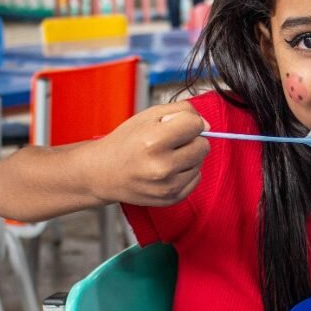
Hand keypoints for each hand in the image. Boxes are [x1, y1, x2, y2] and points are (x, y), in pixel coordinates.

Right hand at [82, 101, 210, 206]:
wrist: (104, 172)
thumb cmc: (126, 142)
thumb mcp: (148, 116)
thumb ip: (182, 111)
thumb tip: (207, 125)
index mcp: (154, 142)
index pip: (196, 125)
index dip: (188, 122)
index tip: (175, 125)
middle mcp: (162, 167)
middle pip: (203, 146)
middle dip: (191, 140)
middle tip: (170, 143)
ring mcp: (167, 186)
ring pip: (200, 162)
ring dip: (188, 157)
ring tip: (165, 157)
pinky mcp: (171, 199)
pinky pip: (196, 178)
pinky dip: (186, 172)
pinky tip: (167, 170)